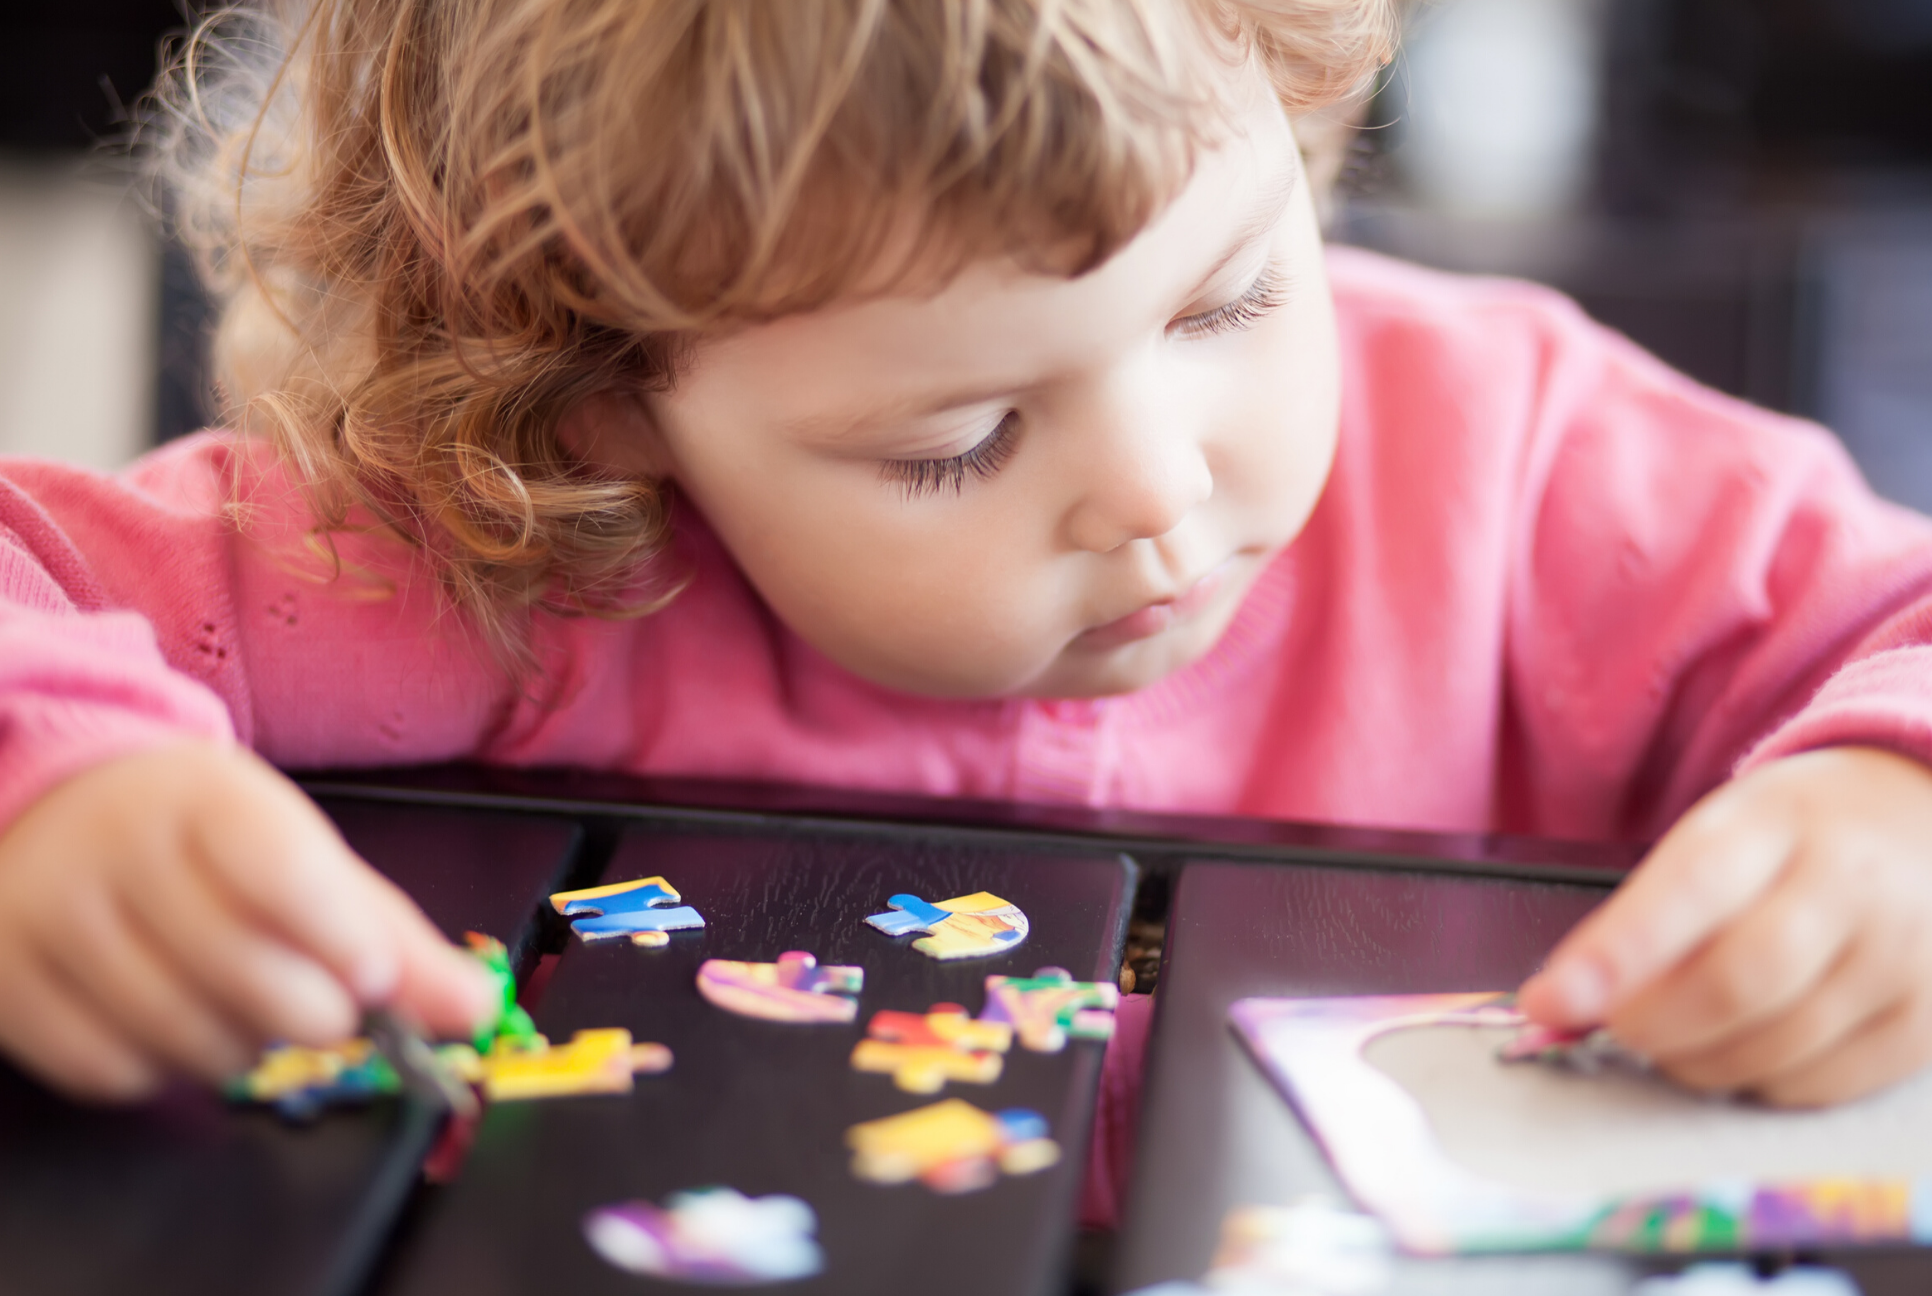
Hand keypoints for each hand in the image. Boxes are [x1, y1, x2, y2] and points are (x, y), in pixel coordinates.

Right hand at [0, 743, 493, 1099]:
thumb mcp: (300, 852)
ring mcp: (52, 916)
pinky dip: (168, 1069)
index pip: (278, 867)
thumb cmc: (201, 837)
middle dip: (313, 1011)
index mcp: (209, 798)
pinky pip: (116, 1071)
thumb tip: (472, 1009)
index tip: (375, 978)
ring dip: (245, 1046)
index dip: (337, 935)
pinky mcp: (9, 983)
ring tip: (248, 1005)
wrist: (58, 809)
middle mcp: (119, 849)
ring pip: (184, 1035)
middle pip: (239, 969)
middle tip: (330, 1004)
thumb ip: (389, 933)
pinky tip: (177, 1021)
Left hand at [1519, 746, 1931, 1106]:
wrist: (1921, 823)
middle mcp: (1849, 885)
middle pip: (1737, 983)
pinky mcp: (1924, 1020)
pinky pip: (1822, 1084)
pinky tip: (1739, 1053)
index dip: (1615, 955)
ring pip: (1776, 1046)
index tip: (1550, 999)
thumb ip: (1641, 914)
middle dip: (1650, 1023)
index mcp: (1777, 822)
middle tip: (1612, 1025)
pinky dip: (1758, 1083)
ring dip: (1696, 1061)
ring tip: (1670, 1037)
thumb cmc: (1793, 838)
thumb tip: (1562, 1001)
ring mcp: (1899, 956)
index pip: (1691, 887)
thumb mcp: (1716, 836)